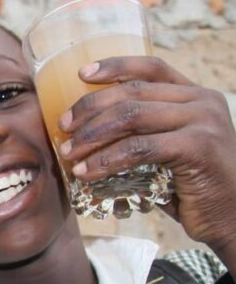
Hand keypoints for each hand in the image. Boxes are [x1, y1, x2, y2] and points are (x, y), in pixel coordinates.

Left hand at [59, 56, 235, 256]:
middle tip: (63, 127)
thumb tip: (83, 131)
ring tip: (69, 153)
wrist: (230, 217)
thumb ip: (140, 132)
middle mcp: (202, 101)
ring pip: (132, 117)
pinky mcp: (198, 147)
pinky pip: (140, 148)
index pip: (151, 67)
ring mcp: (203, 121)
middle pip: (133, 92)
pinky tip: (86, 173)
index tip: (81, 74)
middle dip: (90, 108)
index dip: (114, 66)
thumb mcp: (166, 149)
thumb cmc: (190, 187)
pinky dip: (107, 160)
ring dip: (93, 135)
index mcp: (195, 95)